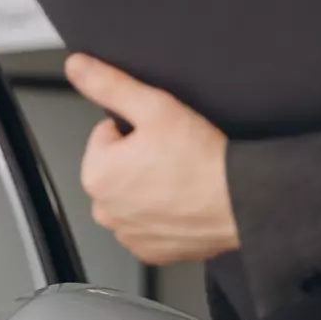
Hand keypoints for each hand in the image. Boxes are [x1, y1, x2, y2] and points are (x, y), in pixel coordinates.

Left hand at [66, 54, 237, 264]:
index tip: (159, 136)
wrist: (243, 201)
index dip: (135, 130)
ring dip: (150, 188)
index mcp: (97, 175)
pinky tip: (183, 203)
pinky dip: (163, 215)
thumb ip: (109, 84)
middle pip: (116, 169)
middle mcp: (105, 210)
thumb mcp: (153, 106)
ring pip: (132, 198)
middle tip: (172, 157)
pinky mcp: (152, 252)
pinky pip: (149, 226)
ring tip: (180, 179)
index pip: (106, 136)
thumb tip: (78, 67)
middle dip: (139, 160)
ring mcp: (128, 234)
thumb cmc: (202, 159)